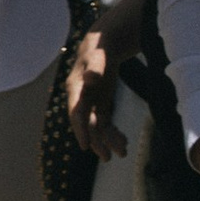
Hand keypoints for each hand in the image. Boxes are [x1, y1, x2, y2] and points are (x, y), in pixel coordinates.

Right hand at [64, 25, 124, 157]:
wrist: (104, 43)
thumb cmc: (101, 46)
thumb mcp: (99, 53)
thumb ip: (95, 65)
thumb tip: (91, 78)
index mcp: (76, 87)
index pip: (76, 112)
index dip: (80, 129)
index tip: (84, 145)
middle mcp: (80, 98)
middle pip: (87, 123)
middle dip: (96, 141)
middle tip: (108, 157)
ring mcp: (90, 102)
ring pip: (96, 126)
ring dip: (107, 140)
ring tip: (122, 152)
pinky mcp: (100, 103)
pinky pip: (104, 122)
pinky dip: (112, 132)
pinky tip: (123, 141)